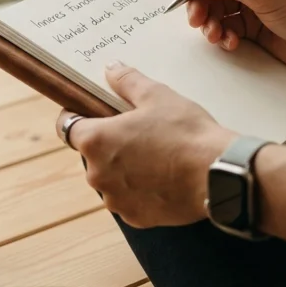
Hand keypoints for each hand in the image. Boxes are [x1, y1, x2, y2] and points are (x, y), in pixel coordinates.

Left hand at [57, 61, 235, 227]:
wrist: (218, 175)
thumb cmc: (186, 132)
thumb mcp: (157, 95)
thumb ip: (127, 81)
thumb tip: (110, 69)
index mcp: (95, 141)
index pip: (66, 126)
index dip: (76, 115)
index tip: (90, 111)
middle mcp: (97, 174)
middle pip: (92, 154)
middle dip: (109, 143)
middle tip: (138, 131)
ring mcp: (115, 200)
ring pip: (111, 178)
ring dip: (125, 169)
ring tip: (156, 156)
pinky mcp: (136, 217)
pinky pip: (130, 199)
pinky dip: (141, 190)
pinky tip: (164, 178)